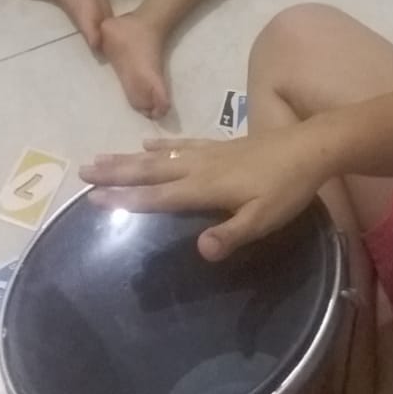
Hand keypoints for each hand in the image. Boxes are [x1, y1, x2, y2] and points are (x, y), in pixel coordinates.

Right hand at [79, 128, 331, 261]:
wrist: (310, 147)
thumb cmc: (287, 189)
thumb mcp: (263, 219)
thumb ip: (231, 234)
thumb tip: (199, 250)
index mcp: (205, 187)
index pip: (158, 196)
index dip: (127, 198)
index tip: (94, 199)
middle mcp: (199, 166)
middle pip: (149, 170)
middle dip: (115, 172)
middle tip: (82, 172)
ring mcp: (207, 152)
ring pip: (158, 155)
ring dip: (128, 157)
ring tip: (101, 157)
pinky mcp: (218, 144)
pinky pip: (181, 144)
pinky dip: (161, 144)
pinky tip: (147, 142)